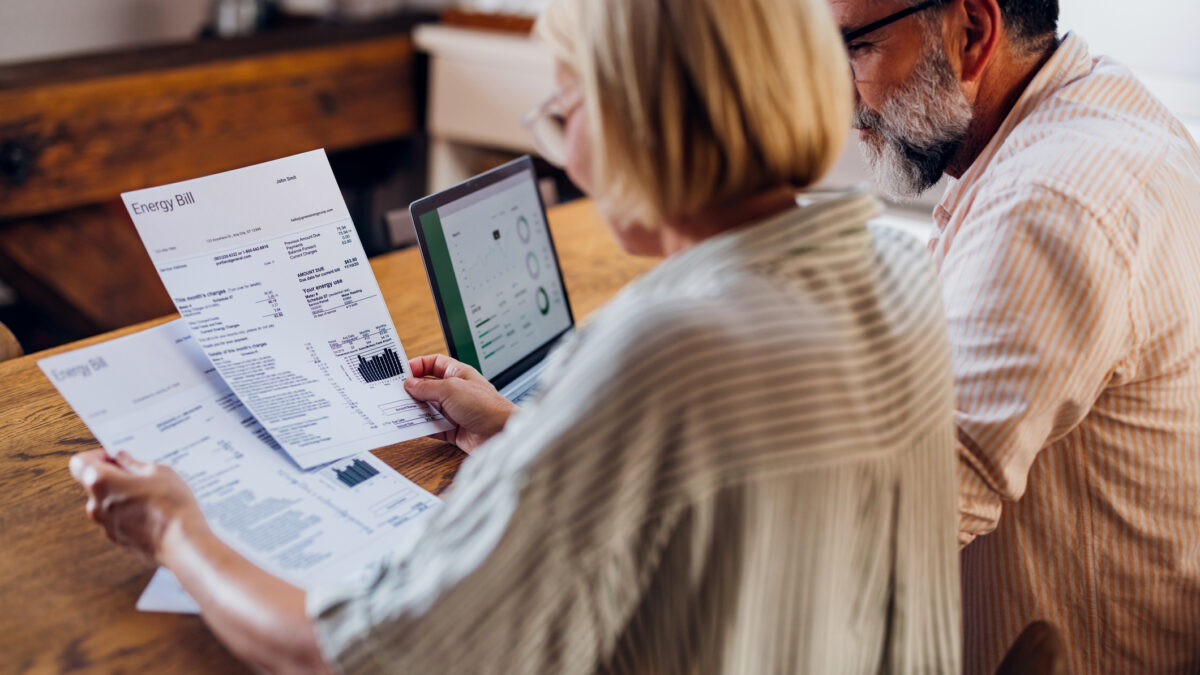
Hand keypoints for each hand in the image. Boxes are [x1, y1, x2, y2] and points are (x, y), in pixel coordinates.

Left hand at [69, 449, 204, 562]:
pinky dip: (129, 512)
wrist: (181, 542)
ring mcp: (105, 524)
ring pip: (106, 501)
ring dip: (122, 494)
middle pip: (94, 483)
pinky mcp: (117, 538)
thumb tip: (123, 459)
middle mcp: (96, 504)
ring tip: (151, 493)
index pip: (80, 462)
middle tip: (139, 473)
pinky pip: (117, 518)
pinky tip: (152, 510)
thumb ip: (134, 463)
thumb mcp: (159, 471)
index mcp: (101, 481)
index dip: (97, 456)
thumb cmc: (170, 505)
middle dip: (113, 475)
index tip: (116, 457)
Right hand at [405, 354, 517, 453]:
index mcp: (458, 374)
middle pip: (428, 387)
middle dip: (413, 390)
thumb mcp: (451, 389)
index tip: (402, 372)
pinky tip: (411, 426)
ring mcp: (454, 410)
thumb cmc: (486, 406)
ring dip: (415, 409)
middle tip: (395, 393)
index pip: (434, 363)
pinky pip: (432, 427)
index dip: (419, 365)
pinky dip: (422, 427)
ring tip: (399, 410)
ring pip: (428, 408)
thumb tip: (410, 384)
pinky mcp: (452, 429)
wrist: (501, 433)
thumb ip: (428, 387)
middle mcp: (455, 391)